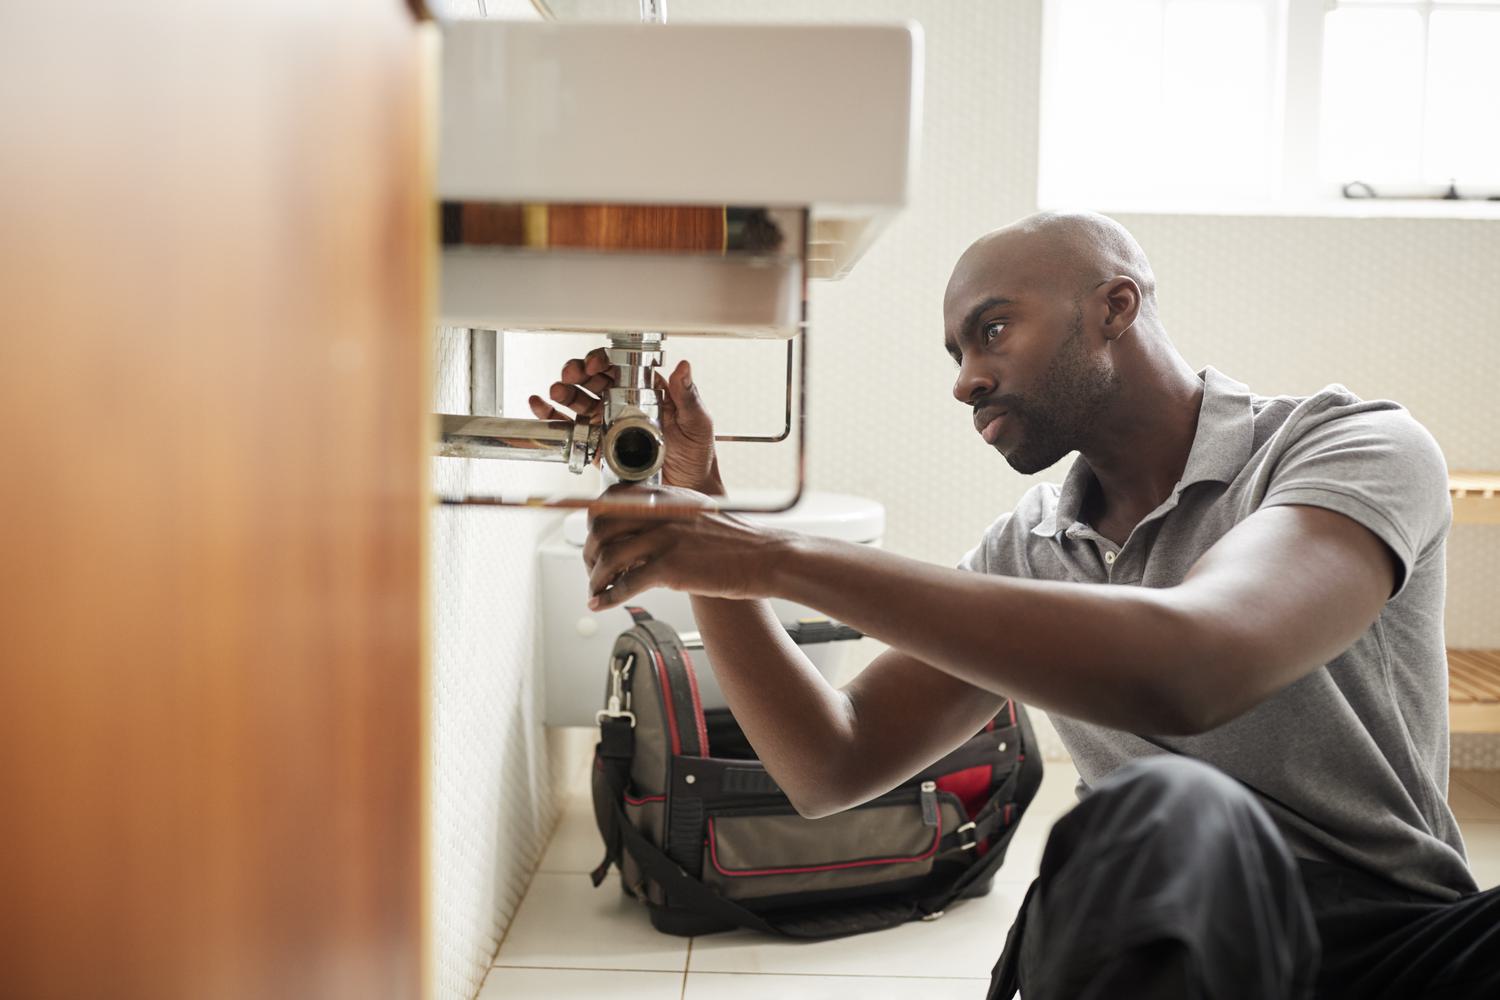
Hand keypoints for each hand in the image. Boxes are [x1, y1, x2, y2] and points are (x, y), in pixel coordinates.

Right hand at [528, 348, 722, 493]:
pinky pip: (571, 428)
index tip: (597, 365)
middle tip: (571, 375)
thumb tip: (684, 366)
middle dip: (578, 373)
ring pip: (579, 400)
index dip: (604, 361)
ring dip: (564, 391)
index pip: (620, 367)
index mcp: (647, 392)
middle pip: (593, 380)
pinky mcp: (597, 446)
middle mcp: (624, 404)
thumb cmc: (697, 455)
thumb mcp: (697, 422)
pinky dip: (552, 416)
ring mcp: (608, 424)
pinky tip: (541, 406)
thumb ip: (688, 396)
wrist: (688, 490)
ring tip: (557, 391)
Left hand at [583, 484, 790, 609]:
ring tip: (595, 591)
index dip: (594, 521)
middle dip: (588, 551)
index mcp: (665, 497)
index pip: (611, 499)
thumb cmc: (737, 542)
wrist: (767, 557)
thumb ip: (667, 516)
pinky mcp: (670, 568)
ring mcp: (664, 539)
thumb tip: (638, 533)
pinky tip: (602, 604)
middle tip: (591, 568)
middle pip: (601, 527)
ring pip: (608, 556)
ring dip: (595, 578)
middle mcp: (660, 513)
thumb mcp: (696, 514)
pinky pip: (626, 583)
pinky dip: (608, 597)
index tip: (592, 538)